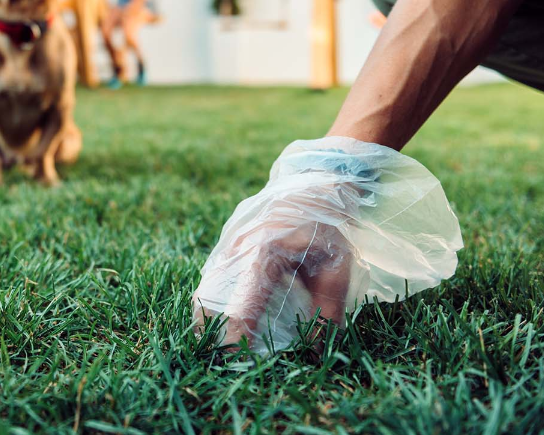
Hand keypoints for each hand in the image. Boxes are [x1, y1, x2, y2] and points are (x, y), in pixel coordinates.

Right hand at [192, 137, 462, 354]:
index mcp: (263, 252)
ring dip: (210, 318)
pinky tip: (225, 320)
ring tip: (221, 348)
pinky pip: (212, 278)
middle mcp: (237, 247)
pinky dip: (214, 301)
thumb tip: (319, 351)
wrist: (314, 180)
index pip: (240, 306)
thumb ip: (328, 310)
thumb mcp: (337, 265)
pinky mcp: (228, 243)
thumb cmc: (328, 222)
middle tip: (223, 362)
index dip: (236, 339)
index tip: (238, 364)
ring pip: (206, 289)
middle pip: (209, 299)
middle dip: (212, 333)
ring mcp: (228, 243)